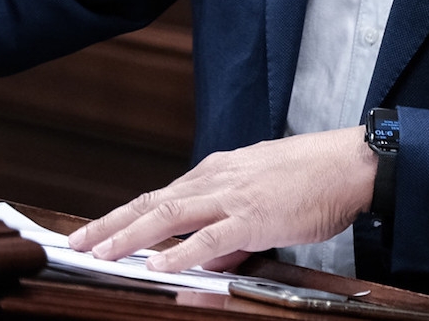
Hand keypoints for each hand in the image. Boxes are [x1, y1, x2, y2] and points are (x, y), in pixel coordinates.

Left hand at [67, 128, 376, 272]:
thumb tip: (206, 259)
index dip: (124, 215)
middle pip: (152, 202)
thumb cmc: (313, 180)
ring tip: (101, 253)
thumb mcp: (262, 200)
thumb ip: (231, 232)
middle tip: (77, 243)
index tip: (97, 230)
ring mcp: (232, 195)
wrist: (350, 163)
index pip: (159, 195)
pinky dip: (181, 253)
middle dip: (111, 224)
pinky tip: (159, 266)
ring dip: (131, 236)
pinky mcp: (254, 215)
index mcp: (216, 172)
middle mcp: (215, 178)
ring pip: (169, 215)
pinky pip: (210, 237)